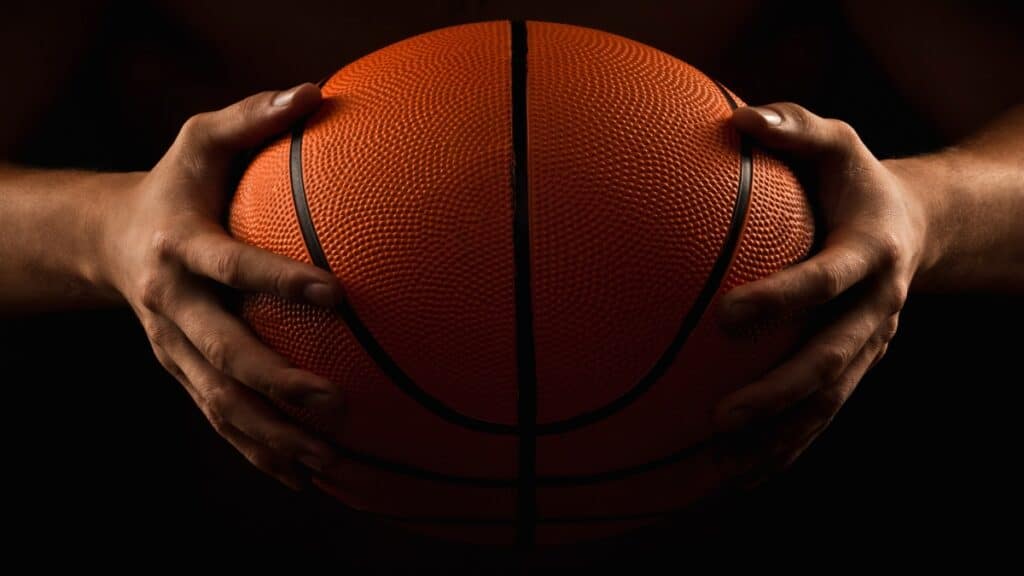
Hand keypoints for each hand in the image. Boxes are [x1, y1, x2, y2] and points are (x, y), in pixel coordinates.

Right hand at [98, 84, 342, 489]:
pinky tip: (302, 477)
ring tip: (329, 461)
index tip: (338, 295)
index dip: (278, 282)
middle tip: (338, 401)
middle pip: (220, 353)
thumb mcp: (202, 138)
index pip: (230, 266)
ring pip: (217, 403)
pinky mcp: (179, 372)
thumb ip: (252, 117)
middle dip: (277, 383)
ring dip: (271, 437)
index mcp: (179, 245)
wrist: (109, 237)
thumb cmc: (174, 182)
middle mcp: (171, 304)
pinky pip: (217, 419)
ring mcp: (172, 347)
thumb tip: (315, 92)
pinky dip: (256, 452)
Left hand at [712, 103, 932, 487]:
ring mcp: (868, 344)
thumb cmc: (854, 178)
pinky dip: (787, 447)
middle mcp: (875, 307)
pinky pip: (822, 414)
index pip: (828, 279)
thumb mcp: (835, 140)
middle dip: (779, 392)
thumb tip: (736, 117)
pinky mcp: (857, 367)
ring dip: (779, 438)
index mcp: (870, 250)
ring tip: (722, 469)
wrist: (913, 225)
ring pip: (828, 402)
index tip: (729, 316)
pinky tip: (741, 475)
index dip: (785, 299)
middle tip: (720, 416)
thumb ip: (792, 127)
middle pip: (832, 359)